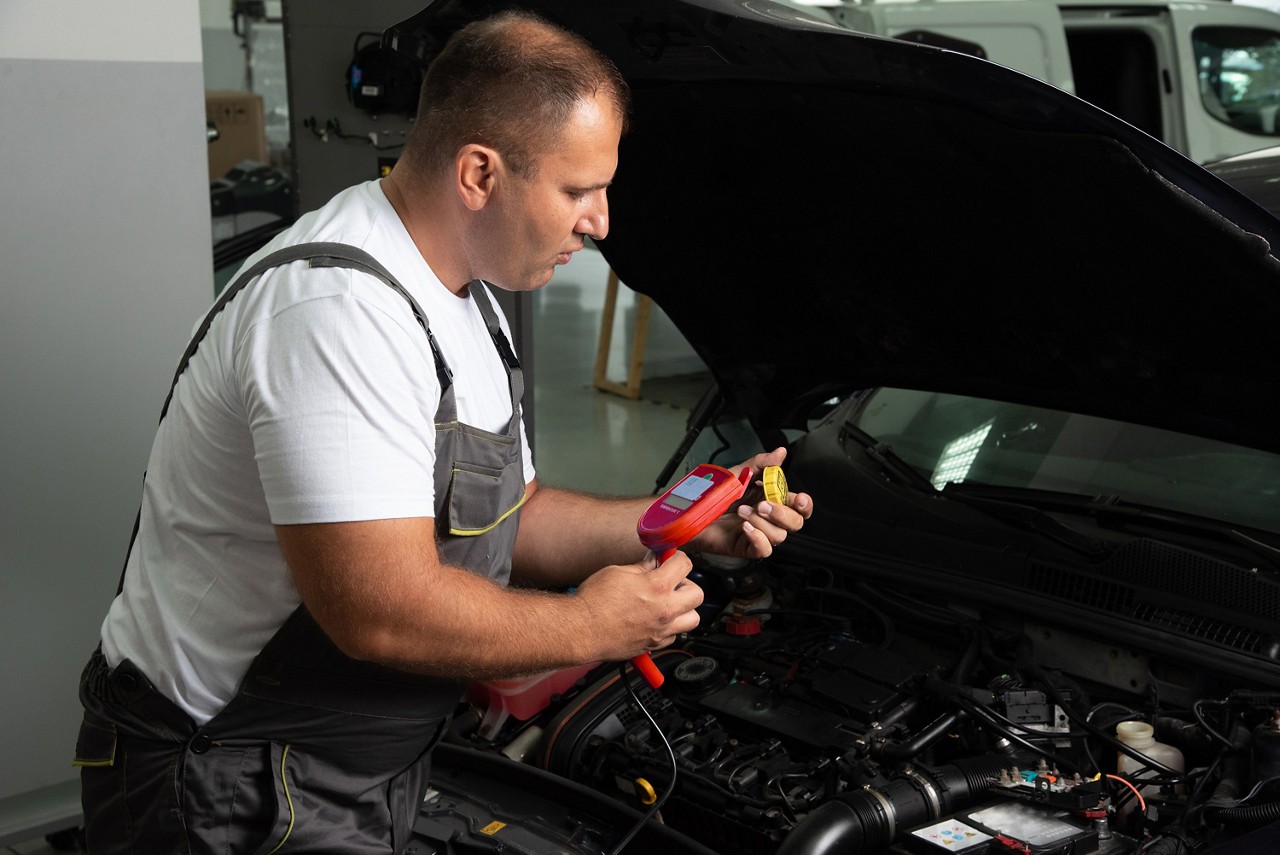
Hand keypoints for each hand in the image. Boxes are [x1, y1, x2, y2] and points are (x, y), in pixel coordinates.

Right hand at [575, 551, 703, 660]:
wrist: (580, 630)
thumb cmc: (594, 601)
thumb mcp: (618, 572)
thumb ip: (642, 567)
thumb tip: (654, 561)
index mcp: (657, 587)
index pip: (685, 564)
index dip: (677, 558)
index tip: (671, 559)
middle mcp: (664, 610)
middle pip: (698, 594)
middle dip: (687, 584)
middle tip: (672, 582)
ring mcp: (661, 631)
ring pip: (693, 619)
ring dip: (685, 609)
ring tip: (669, 603)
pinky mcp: (653, 645)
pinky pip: (674, 636)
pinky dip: (670, 627)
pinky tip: (656, 619)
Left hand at [690, 447, 813, 559]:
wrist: (690, 509)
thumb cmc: (714, 493)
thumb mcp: (739, 473)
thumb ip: (762, 463)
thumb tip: (780, 453)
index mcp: (772, 499)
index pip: (799, 506)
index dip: (804, 504)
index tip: (798, 498)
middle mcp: (768, 518)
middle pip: (795, 523)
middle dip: (782, 513)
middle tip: (762, 504)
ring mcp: (758, 533)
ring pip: (779, 536)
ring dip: (763, 522)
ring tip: (742, 511)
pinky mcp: (746, 547)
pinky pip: (763, 550)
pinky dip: (758, 538)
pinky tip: (746, 527)